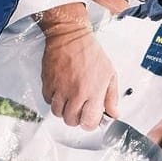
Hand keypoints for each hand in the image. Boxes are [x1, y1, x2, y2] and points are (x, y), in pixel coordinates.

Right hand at [38, 6, 120, 127]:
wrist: (70, 36)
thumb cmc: (91, 53)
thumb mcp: (110, 74)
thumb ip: (112, 97)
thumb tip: (114, 113)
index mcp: (94, 91)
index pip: (89, 121)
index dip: (90, 123)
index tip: (91, 119)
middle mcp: (76, 93)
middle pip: (71, 121)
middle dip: (76, 118)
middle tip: (80, 109)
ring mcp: (60, 89)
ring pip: (58, 113)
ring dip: (64, 110)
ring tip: (70, 99)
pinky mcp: (48, 84)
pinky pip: (48, 101)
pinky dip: (54, 100)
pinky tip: (61, 91)